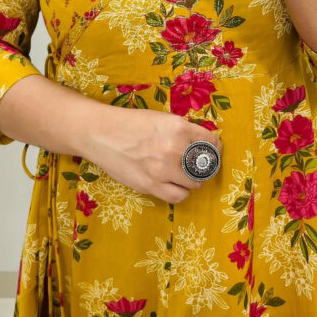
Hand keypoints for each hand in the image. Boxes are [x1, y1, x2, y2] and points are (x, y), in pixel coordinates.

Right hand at [82, 104, 222, 204]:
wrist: (101, 133)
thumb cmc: (132, 123)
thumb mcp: (164, 119)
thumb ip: (185, 132)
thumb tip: (206, 144)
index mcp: (180, 128)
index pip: (212, 144)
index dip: (215, 149)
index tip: (213, 152)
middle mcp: (174, 149)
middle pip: (206, 167)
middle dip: (204, 166)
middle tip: (197, 165)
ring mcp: (162, 169)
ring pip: (194, 184)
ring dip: (192, 180)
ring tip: (182, 174)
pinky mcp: (150, 185)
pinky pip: (178, 197)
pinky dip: (180, 192)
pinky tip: (173, 184)